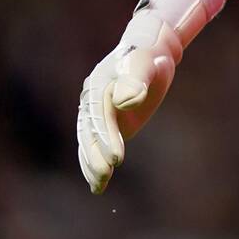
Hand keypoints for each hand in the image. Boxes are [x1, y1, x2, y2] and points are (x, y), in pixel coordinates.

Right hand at [76, 0, 224, 193]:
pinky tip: (97, 184)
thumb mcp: (147, 63)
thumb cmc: (150, 57)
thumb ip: (137, 80)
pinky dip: (92, 164)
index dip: (107, 136)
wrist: (149, 53)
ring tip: (100, 185)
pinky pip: (93, 145)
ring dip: (92, 163)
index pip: (100, 115)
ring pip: (89, 141)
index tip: (117, 157)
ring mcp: (95, 112)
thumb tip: (125, 100)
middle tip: (107, 174)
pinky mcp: (103, 123)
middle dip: (97, 154)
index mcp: (99, 84)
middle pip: (91, 131)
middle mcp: (92, 99)